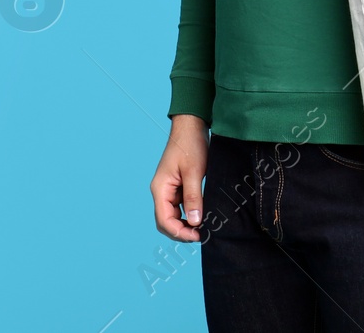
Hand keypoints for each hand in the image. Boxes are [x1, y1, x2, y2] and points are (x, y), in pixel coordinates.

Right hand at [151, 114, 208, 241]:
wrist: (191, 127)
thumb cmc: (190, 145)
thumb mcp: (194, 172)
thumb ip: (193, 197)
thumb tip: (195, 222)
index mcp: (160, 188)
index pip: (164, 220)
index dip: (179, 232)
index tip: (197, 236)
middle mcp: (161, 191)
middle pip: (166, 221)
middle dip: (181, 232)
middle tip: (201, 235)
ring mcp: (168, 190)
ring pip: (173, 216)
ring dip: (185, 225)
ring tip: (203, 228)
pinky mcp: (177, 187)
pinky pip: (180, 207)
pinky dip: (188, 215)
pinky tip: (201, 216)